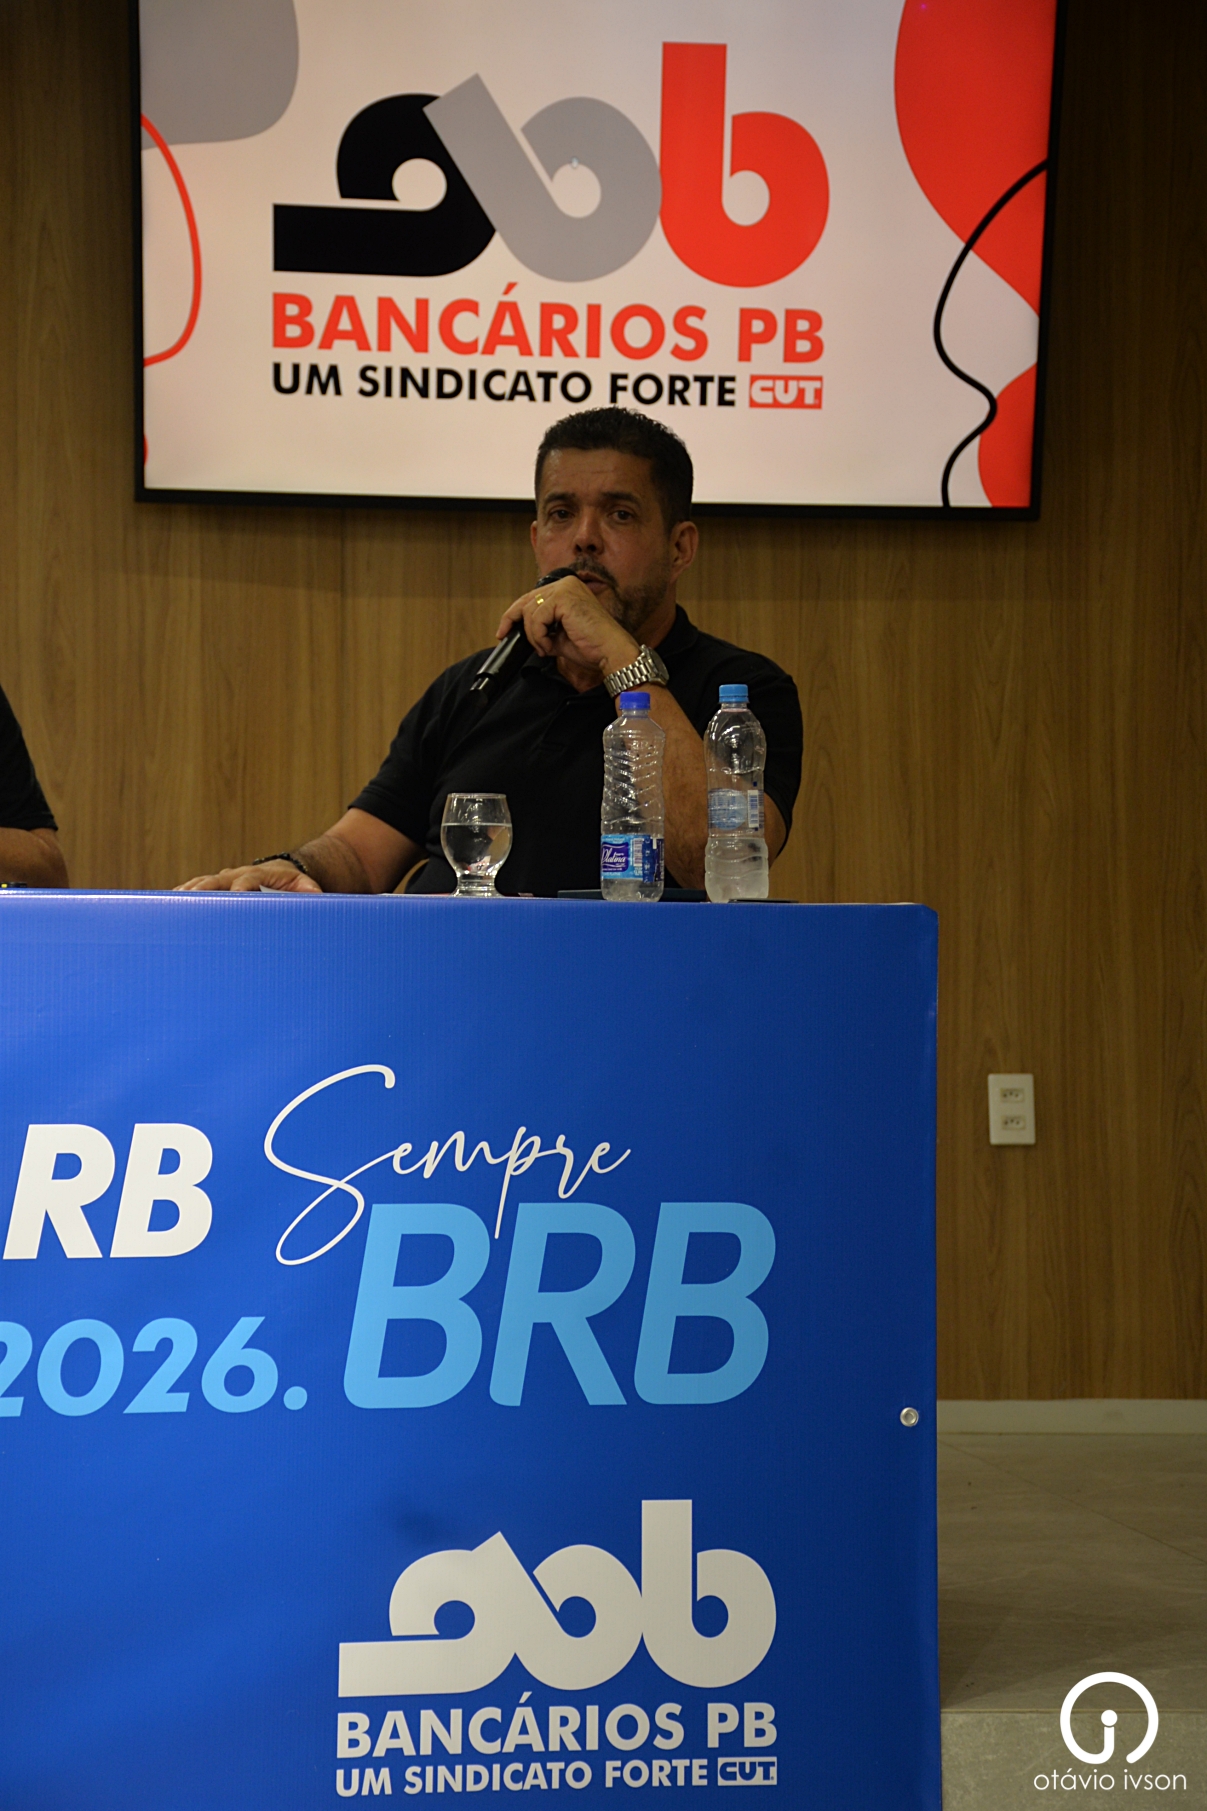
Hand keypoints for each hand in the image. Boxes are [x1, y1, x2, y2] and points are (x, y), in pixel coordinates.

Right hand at [175, 860, 321, 892]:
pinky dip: (184, 896)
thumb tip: (316, 895)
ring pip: (203, 884)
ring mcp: (226, 879)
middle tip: (189, 901)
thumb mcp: (306, 886)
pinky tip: (170, 907)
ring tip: (171, 904)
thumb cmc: (295, 884)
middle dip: (203, 891)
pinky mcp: (218, 886)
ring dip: (188, 893)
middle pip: (216, 881)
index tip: (232, 897)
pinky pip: (198, 889)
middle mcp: (238, 874)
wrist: (285, 873)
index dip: (239, 888)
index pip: (246, 880)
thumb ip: (309, 891)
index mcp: (259, 875)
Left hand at [496, 575, 638, 678]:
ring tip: (545, 648)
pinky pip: (537, 618)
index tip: (503, 631)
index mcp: (567, 589)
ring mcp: (566, 588)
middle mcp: (566, 583)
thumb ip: (544, 630)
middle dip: (512, 621)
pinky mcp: (564, 598)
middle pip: (526, 600)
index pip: (532, 597)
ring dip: (533, 635)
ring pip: (529, 612)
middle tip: (504, 636)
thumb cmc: (591, 646)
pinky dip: (538, 635)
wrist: (609, 652)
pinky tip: (549, 645)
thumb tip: (525, 634)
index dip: (513, 614)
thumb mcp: (560, 637)